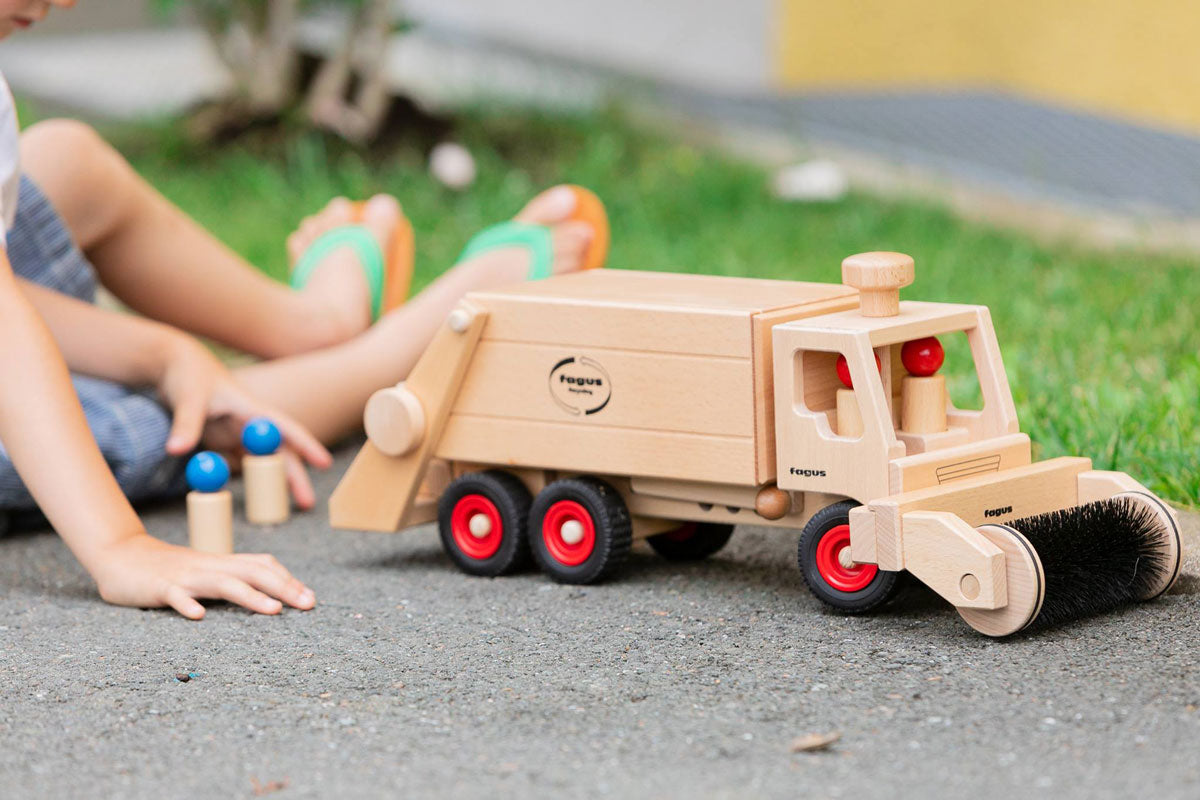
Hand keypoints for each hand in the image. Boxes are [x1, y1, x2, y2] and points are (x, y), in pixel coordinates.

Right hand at [90, 533, 315, 618]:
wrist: (121, 556)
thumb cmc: (169, 569)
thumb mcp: (206, 572)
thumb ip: (232, 580)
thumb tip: (268, 595)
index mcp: (221, 563)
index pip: (262, 565)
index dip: (287, 579)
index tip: (310, 597)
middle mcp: (209, 566)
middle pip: (252, 572)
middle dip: (284, 587)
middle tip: (308, 604)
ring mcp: (185, 577)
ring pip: (222, 583)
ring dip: (250, 596)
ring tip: (274, 610)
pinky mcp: (159, 588)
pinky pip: (174, 596)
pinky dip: (186, 605)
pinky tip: (199, 618)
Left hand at [156, 335, 331, 508]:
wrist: (173, 366)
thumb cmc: (188, 374)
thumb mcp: (188, 397)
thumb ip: (186, 425)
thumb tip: (176, 450)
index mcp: (251, 409)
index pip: (285, 429)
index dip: (306, 445)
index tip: (325, 463)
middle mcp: (250, 424)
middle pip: (279, 453)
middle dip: (295, 478)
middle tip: (308, 504)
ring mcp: (237, 435)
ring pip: (262, 463)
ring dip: (275, 484)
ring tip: (290, 507)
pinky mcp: (223, 443)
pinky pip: (237, 465)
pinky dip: (246, 481)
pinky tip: (256, 497)